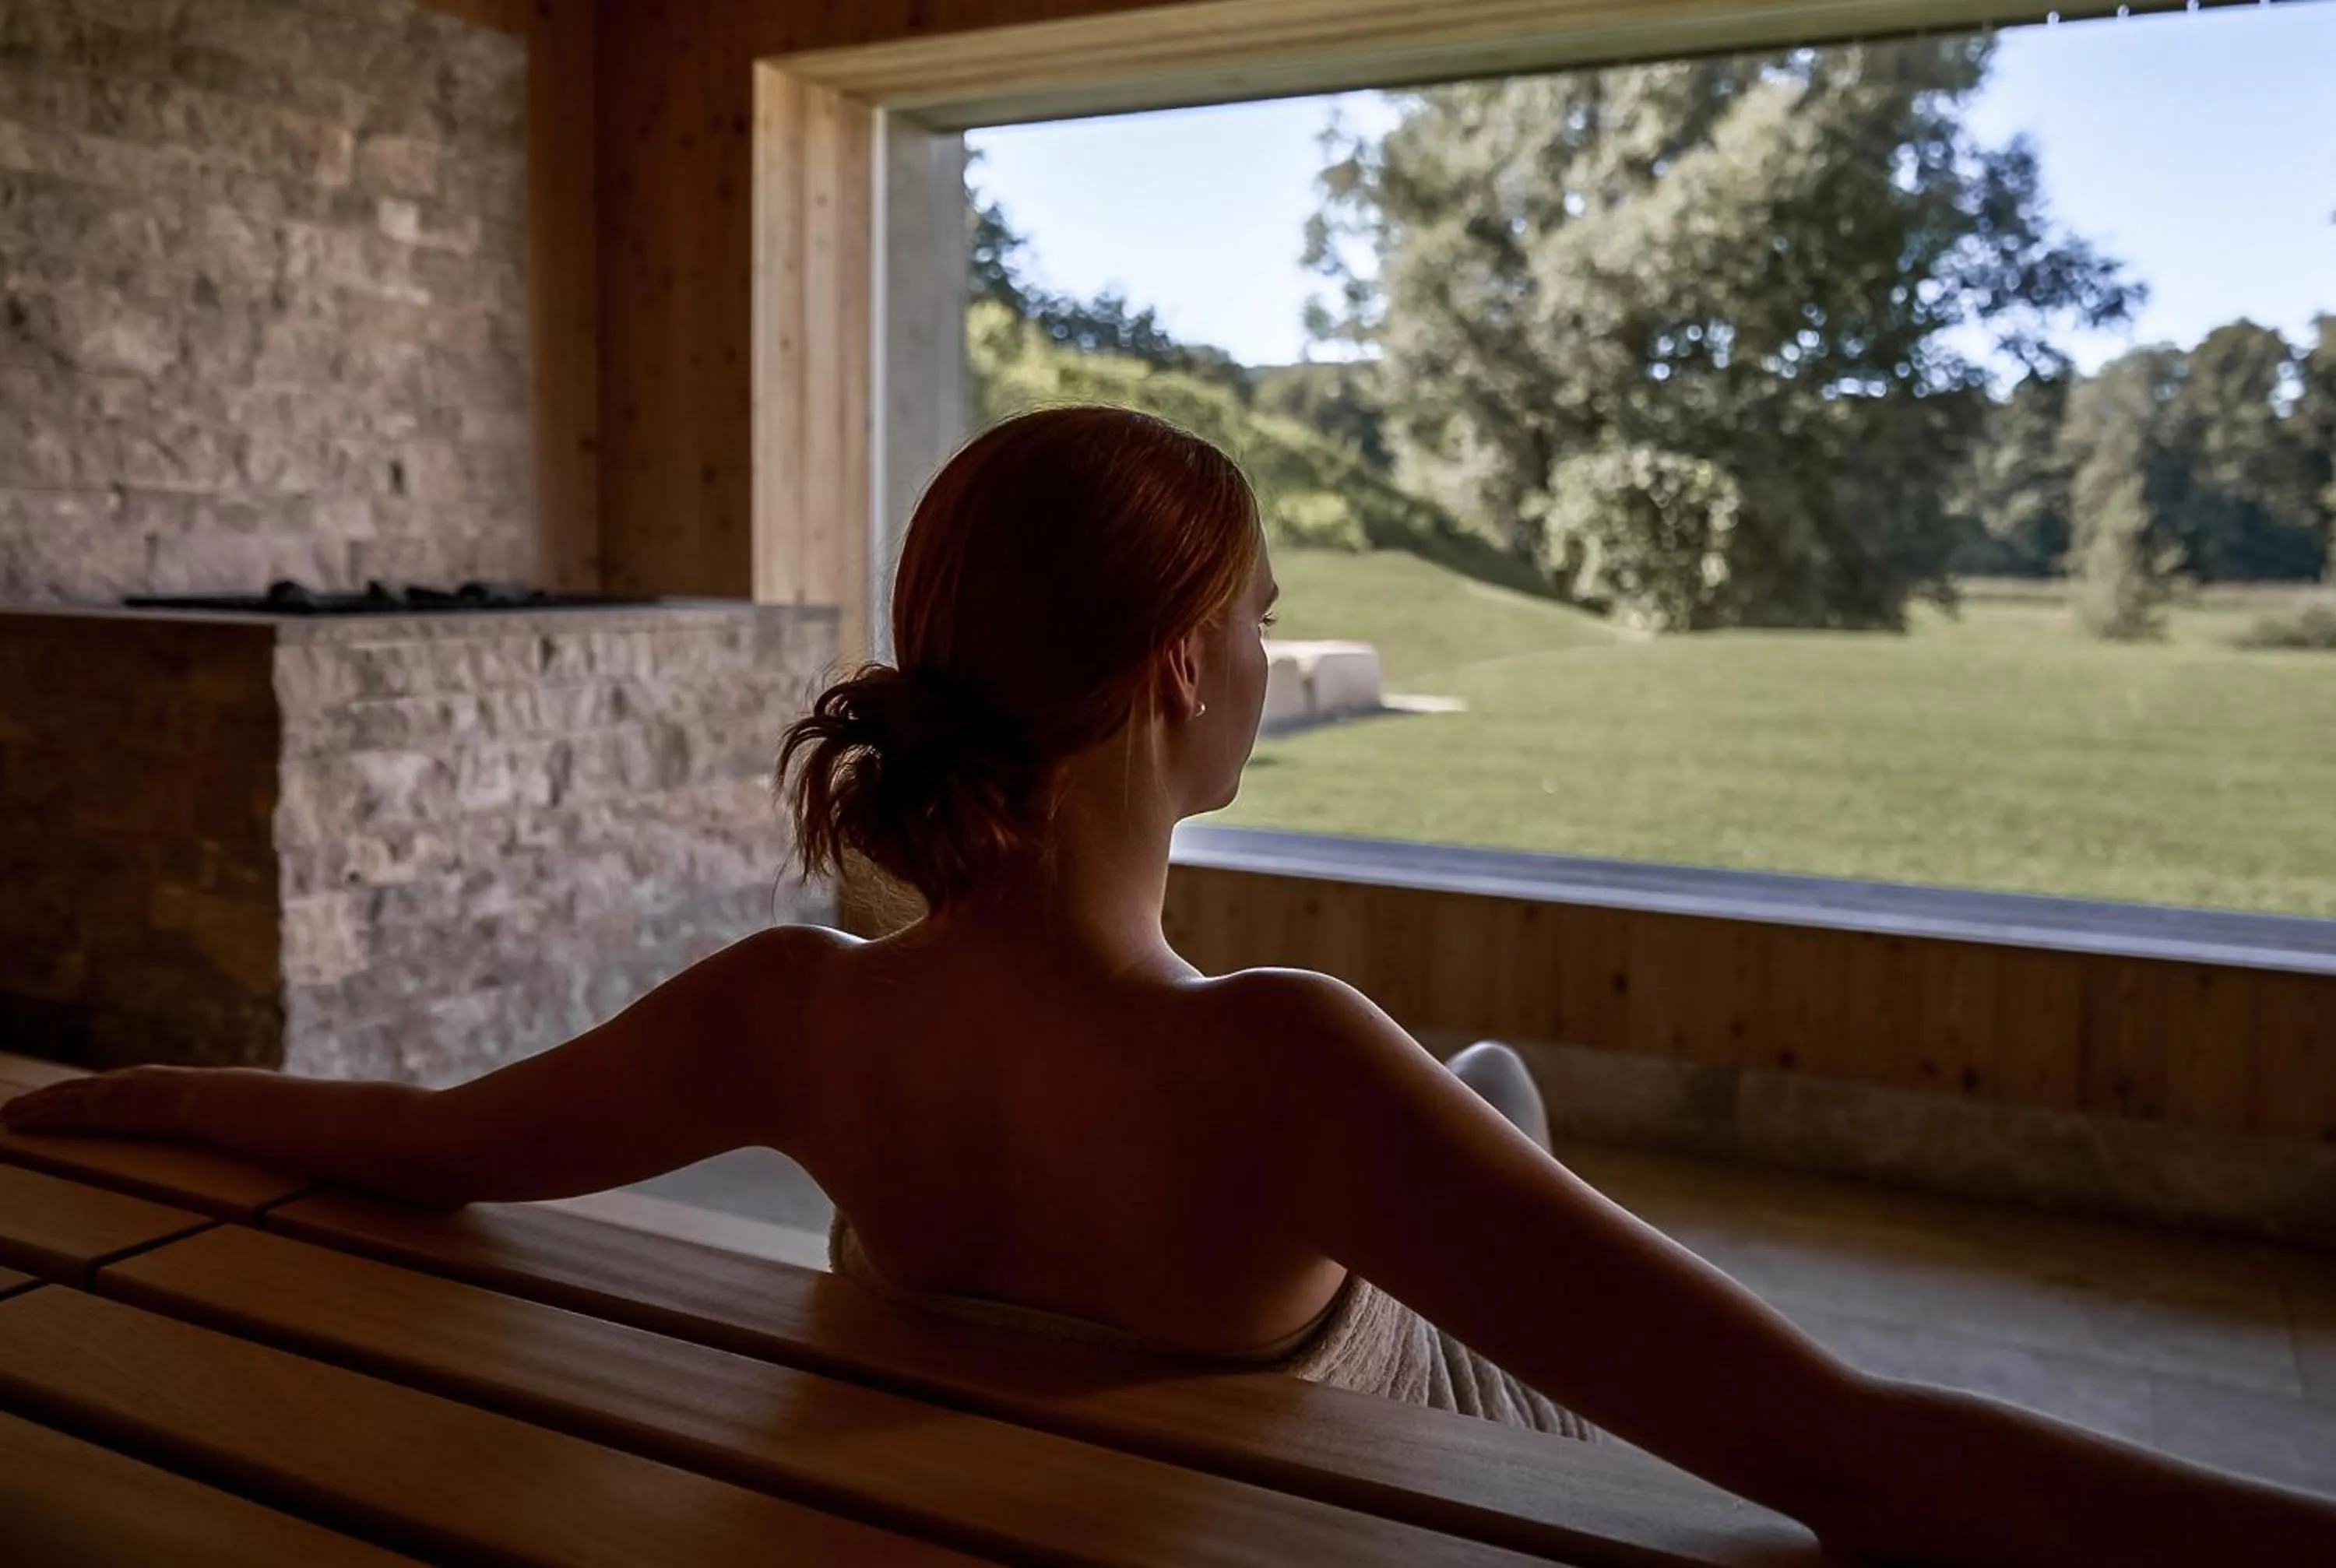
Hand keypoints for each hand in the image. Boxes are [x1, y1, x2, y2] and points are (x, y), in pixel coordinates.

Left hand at [1, 1066, 204, 1137]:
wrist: (211, 1099)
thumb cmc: (217, 1104)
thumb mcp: (202, 1099)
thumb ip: (191, 1103)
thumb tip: (206, 1112)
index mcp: (143, 1078)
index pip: (100, 1084)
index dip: (74, 1090)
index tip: (57, 1096)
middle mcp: (121, 1081)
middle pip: (73, 1088)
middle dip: (44, 1097)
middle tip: (17, 1105)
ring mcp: (109, 1094)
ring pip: (59, 1099)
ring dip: (31, 1107)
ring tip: (8, 1114)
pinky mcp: (101, 1110)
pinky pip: (60, 1113)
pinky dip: (37, 1116)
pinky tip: (18, 1122)